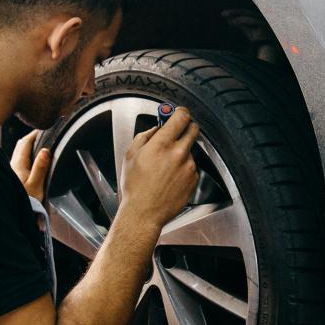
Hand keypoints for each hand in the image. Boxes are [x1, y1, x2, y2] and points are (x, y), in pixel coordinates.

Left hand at [12, 129, 51, 200]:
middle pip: (21, 145)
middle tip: (43, 135)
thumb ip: (40, 167)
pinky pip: (20, 161)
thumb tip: (45, 150)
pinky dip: (27, 156)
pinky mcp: (13, 177)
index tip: (44, 128)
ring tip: (40, 145)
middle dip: (31, 138)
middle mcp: (13, 165)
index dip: (34, 134)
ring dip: (28, 147)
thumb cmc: (26, 202)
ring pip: (20, 153)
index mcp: (18, 164)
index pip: (25, 142)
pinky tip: (34, 161)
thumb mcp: (36, 186)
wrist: (14, 214)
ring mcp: (12, 171)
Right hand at [119, 107, 199, 228]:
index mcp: (162, 144)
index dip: (180, 112)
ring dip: (182, 152)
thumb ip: (145, 136)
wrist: (144, 212)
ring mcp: (188, 167)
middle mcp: (179, 153)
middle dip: (186, 127)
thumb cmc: (135, 187)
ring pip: (190, 150)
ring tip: (165, 166)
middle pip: (193, 129)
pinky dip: (183, 168)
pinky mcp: (194, 179)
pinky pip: (191, 166)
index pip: (181, 116)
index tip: (178, 113)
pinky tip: (170, 177)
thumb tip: (156, 128)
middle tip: (178, 132)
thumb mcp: (131, 155)